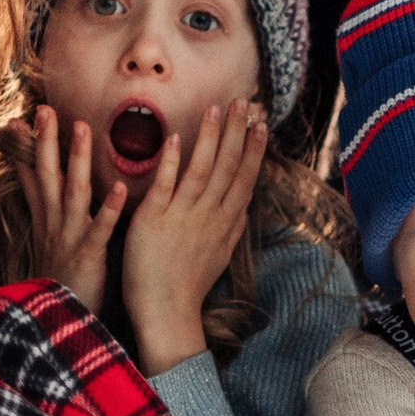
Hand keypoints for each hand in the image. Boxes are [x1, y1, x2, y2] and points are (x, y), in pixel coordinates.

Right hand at [0, 101, 127, 317]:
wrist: (54, 329)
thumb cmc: (58, 288)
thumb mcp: (47, 249)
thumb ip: (46, 220)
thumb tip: (40, 200)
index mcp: (45, 222)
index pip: (33, 178)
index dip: (26, 148)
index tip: (21, 118)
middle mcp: (53, 225)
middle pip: (47, 175)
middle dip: (45, 141)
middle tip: (45, 109)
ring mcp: (69, 239)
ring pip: (72, 192)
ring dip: (77, 160)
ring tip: (83, 130)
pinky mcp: (88, 257)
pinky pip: (100, 229)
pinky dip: (110, 208)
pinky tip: (122, 187)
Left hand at [120, 100, 267, 371]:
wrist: (167, 314)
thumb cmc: (188, 286)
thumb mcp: (219, 254)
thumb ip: (229, 227)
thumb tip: (241, 206)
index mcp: (223, 223)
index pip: (243, 179)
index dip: (252, 150)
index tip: (260, 123)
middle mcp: (208, 216)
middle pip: (226, 168)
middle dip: (236, 133)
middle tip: (243, 101)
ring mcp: (182, 218)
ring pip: (201, 171)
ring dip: (210, 139)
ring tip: (215, 109)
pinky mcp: (154, 222)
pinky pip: (166, 187)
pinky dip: (173, 163)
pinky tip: (177, 139)